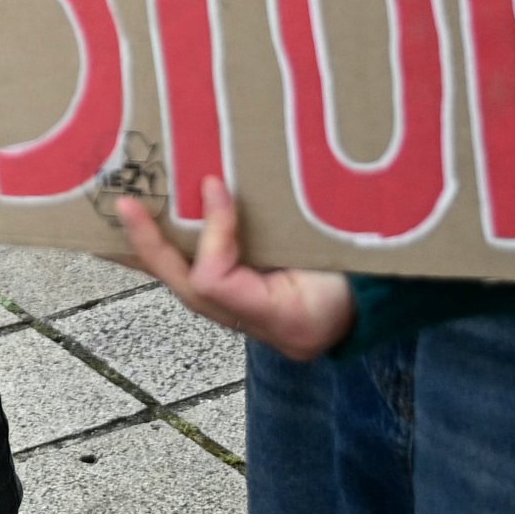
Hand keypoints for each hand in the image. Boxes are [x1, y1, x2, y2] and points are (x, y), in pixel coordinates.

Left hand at [114, 176, 357, 360]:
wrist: (392, 297)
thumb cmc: (373, 269)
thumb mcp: (340, 251)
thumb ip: (290, 227)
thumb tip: (217, 186)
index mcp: (290, 321)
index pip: (217, 282)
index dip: (212, 233)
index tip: (214, 185)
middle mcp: (266, 329)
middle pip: (191, 289)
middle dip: (151, 247)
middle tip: (124, 206)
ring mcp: (259, 321)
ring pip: (191, 288)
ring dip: (155, 252)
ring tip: (122, 219)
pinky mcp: (254, 305)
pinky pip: (206, 280)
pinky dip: (178, 254)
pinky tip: (153, 232)